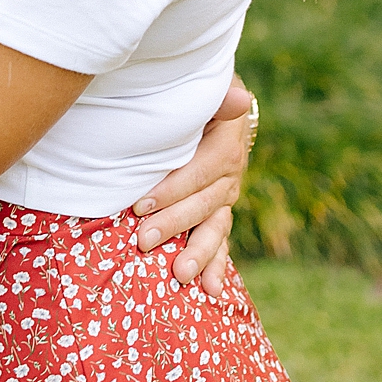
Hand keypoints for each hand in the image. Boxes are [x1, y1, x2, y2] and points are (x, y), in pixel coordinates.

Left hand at [133, 74, 254, 294]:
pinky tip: (212, 291)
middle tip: (143, 241)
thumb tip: (241, 98)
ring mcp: (226, 195)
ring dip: (198, 253)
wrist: (209, 105)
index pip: (201, 170)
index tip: (140, 205)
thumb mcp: (206, 91)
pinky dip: (217, 265)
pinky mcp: (219, 211)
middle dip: (174, 224)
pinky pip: (220, 240)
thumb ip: (219, 97)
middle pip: (204, 203)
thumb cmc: (196, 96)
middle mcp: (230, 173)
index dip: (173, 189)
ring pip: (215, 227)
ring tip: (180, 276)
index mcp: (225, 144)